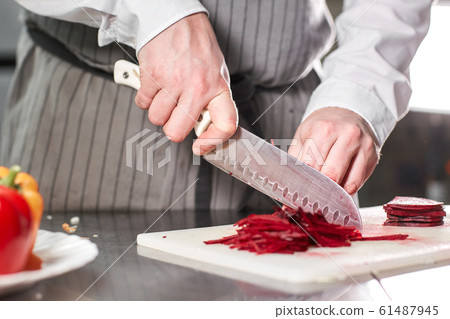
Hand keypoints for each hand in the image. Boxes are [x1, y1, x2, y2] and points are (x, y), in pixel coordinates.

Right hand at [135, 13, 237, 154]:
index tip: (200, 147)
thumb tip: (203, 127)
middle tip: (175, 113)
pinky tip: (155, 84)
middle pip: (176, 132)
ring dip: (158, 110)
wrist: (175, 17)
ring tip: (166, 92)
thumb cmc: (196, 45)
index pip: (226, 124)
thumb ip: (212, 99)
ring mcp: (173, 82)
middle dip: (172, 127)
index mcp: (217, 87)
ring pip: (156, 119)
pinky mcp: (152, 76)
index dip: (213, 142)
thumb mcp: (216, 72)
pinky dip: (145, 97)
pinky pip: (142, 103)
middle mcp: (197, 87)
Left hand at [288, 107, 379, 195]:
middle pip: (331, 174)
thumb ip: (295, 161)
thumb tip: (288, 189)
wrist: (346, 112)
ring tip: (325, 195)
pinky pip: (358, 182)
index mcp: (325, 129)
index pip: (312, 164)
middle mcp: (347, 135)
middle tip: (311, 197)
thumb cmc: (322, 127)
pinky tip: (338, 189)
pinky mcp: (373, 156)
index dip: (304, 181)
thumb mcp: (303, 137)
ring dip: (335, 193)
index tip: (299, 192)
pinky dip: (346, 190)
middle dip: (320, 189)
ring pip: (348, 182)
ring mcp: (363, 146)